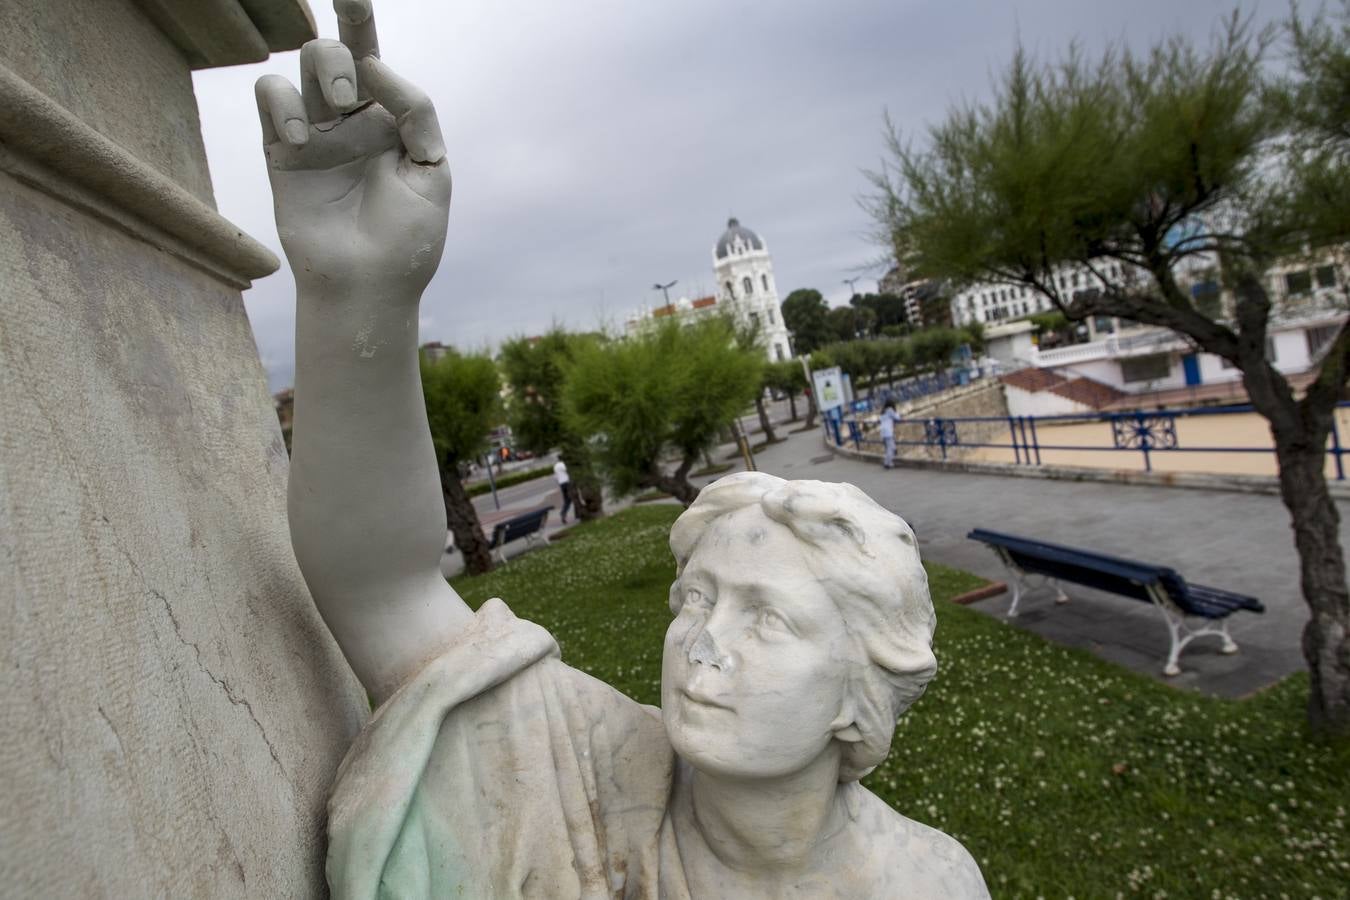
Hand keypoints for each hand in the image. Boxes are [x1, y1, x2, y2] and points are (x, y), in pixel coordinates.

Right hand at [254, 0, 450, 297]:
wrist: (368, 286)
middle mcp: (350, 121)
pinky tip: (302, 138)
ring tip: (333, 113)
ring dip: (319, 74)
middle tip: (349, 96)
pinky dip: (284, 105)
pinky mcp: (280, 152)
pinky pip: (272, 98)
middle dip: (339, 54)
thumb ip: (414, 112)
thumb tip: (376, 67)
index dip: (358, 14)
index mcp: (390, 120)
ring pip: (302, 66)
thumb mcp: (432, 172)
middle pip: (334, 51)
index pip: (374, 57)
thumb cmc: (408, 239)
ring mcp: (314, 134)